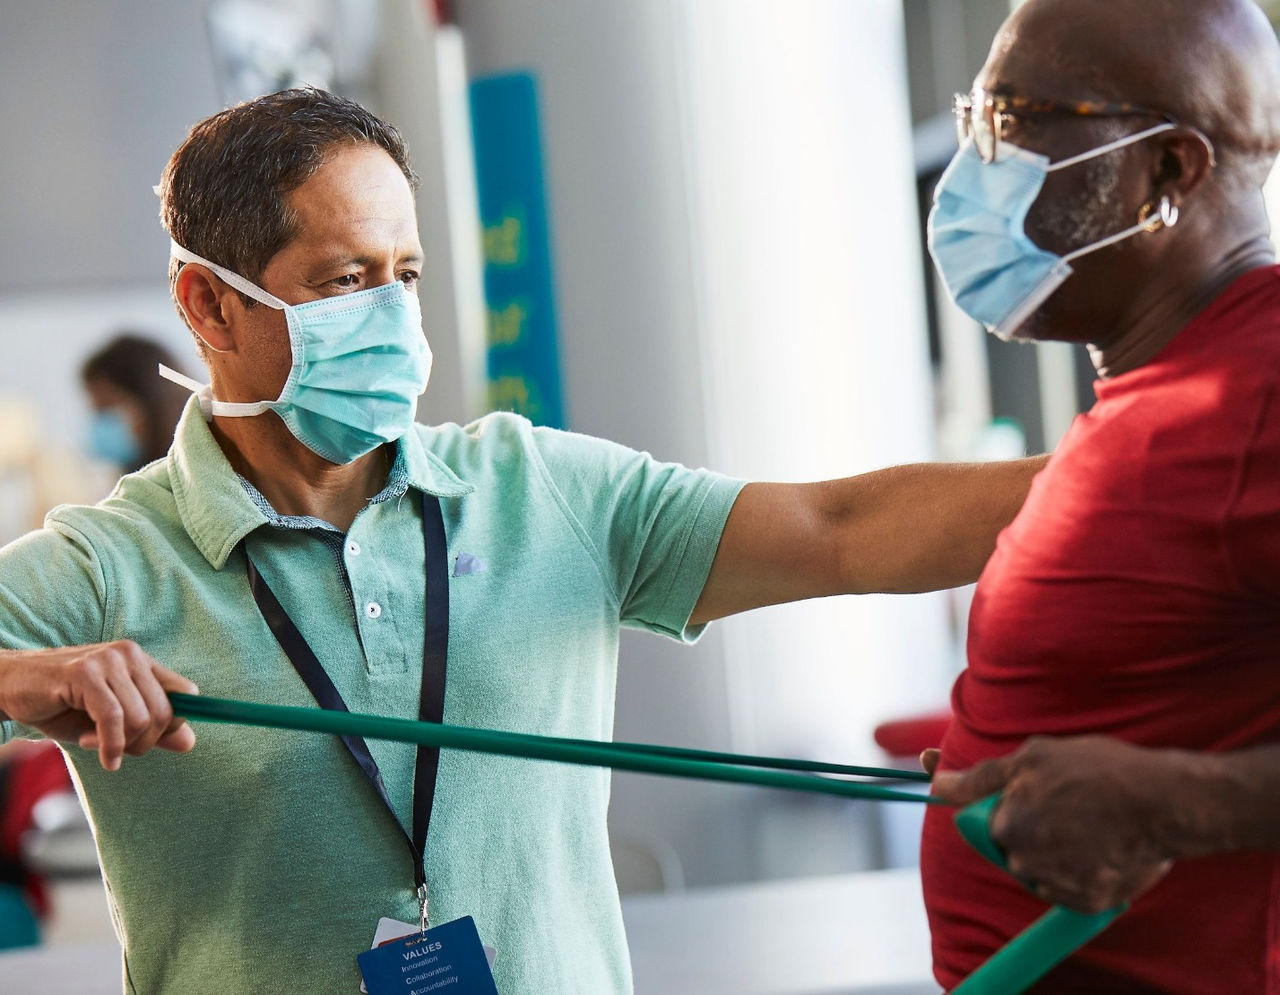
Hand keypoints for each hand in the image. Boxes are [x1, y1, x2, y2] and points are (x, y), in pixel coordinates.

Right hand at [0, 642, 197, 770]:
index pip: (185, 694)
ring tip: (96, 745)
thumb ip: (150, 729)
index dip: (174, 725)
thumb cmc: (60, 706)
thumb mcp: (110, 722)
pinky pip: (113, 718)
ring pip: (141, 717)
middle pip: (166, 712)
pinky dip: (111, 745)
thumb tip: (190, 742)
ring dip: (121, 745)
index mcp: (141, 662)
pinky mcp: (85, 673)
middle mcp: (130, 655)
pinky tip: (102, 756)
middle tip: (117, 750)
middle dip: (145, 743)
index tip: (148, 743)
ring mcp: (108, 661)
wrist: (9, 687)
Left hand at [926, 736, 1173, 913]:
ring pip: (1040, 867)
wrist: (1165, 803)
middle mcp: (1025, 863)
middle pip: (1012, 847)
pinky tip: (1103, 845)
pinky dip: (1081, 870)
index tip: (1035, 794)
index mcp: (1005, 827)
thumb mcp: (1032, 757)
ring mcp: (1057, 887)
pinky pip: (1069, 887)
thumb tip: (936, 783)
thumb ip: (979, 777)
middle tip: (1068, 803)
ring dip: (1056, 849)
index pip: (985, 824)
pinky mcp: (1088, 904)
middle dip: (1031, 826)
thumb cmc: (1097, 771)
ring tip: (1090, 821)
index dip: (1006, 806)